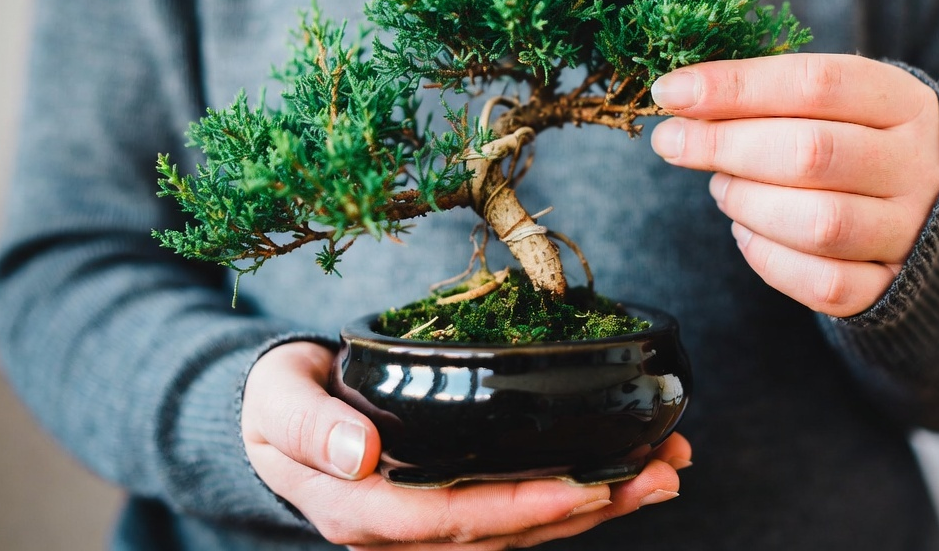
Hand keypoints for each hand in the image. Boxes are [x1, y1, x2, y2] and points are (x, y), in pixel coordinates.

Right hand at [242, 341, 689, 548]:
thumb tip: (360, 454)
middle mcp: (407, 531)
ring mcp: (433, 525)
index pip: (452, 519)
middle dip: (590, 507)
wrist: (273, 421)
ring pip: (524, 530)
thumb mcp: (278, 404)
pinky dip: (574, 495)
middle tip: (663, 473)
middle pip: (507, 533)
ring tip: (665, 472)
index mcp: (364, 509)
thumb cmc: (278, 404)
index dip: (521, 507)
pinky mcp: (453, 506)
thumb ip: (311, 430)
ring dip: (599, 504)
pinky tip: (620, 473)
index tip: (586, 484)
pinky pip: (519, 514)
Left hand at [650, 53, 938, 316]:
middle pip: (813, 153)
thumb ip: (763, 95)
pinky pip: (824, 284)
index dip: (735, 85)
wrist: (914, 211)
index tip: (672, 91)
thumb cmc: (848, 140)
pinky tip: (746, 232)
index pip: (816, 83)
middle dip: (724, 146)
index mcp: (903, 103)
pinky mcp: (889, 287)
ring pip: (820, 224)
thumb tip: (680, 96)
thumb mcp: (825, 103)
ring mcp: (908, 231)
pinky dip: (768, 258)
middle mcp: (915, 167)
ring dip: (748, 203)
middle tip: (673, 142)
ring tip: (721, 188)